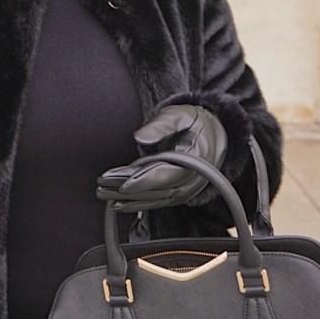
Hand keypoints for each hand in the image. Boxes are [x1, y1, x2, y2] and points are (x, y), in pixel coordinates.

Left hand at [97, 105, 227, 210]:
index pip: (166, 174)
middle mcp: (191, 180)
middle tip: (102, 187)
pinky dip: (137, 204)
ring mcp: (185, 190)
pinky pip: (156, 201)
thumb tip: (139, 137)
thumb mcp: (181, 114)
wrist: (217, 135)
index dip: (144, 180)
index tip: (123, 184)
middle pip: (156, 188)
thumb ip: (161, 125)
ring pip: (154, 198)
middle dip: (127, 190)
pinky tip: (118, 204)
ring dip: (128, 199)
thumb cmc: (196, 122)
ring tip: (103, 195)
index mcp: (195, 159)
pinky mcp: (178, 193)